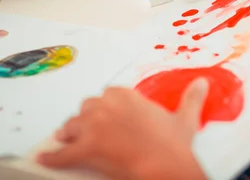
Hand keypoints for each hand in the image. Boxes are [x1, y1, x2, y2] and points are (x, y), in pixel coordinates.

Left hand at [38, 80, 208, 179]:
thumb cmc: (173, 145)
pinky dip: (53, 157)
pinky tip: (46, 158)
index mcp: (127, 96)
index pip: (107, 95)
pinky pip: (61, 153)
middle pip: (85, 108)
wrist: (165, 165)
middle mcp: (107, 107)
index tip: (109, 115)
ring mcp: (93, 127)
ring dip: (71, 135)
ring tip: (70, 141)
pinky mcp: (85, 150)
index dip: (106, 107)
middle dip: (87, 119)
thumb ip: (192, 98)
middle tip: (92, 130)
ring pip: (71, 127)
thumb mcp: (185, 118)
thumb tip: (202, 83)